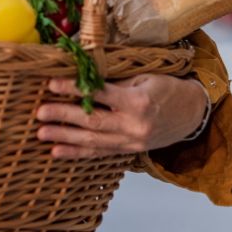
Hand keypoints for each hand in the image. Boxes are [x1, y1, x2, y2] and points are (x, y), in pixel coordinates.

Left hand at [35, 74, 208, 158]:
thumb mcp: (145, 78)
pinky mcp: (128, 151)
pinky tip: (58, 151)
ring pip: (92, 141)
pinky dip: (77, 153)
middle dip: (64, 117)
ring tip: (42, 134)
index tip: (52, 84)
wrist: (192, 114)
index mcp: (138, 103)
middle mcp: (134, 126)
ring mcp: (131, 142)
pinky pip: (99, 153)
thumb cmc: (168, 89)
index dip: (75, 89)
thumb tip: (84, 77)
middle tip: (39, 113)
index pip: (100, 94)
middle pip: (93, 122)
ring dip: (65, 137)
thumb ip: (117, 82)